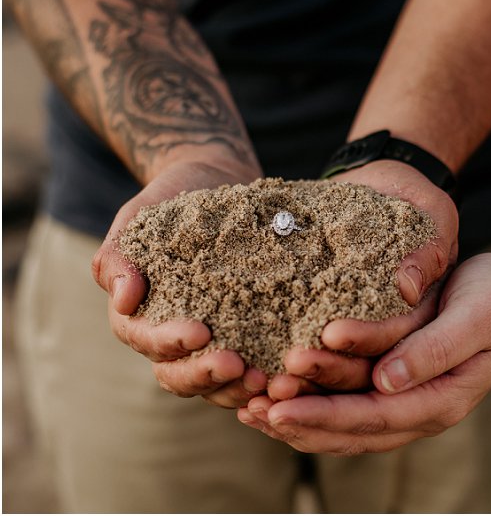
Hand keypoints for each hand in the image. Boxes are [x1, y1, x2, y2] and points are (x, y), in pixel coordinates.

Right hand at [92, 158, 267, 408]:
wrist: (214, 184)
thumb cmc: (169, 202)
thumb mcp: (139, 220)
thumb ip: (119, 257)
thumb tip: (124, 299)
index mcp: (140, 317)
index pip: (147, 340)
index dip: (171, 342)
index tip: (202, 332)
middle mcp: (172, 339)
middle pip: (179, 375)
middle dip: (206, 375)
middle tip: (238, 367)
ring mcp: (210, 344)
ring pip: (216, 384)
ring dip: (239, 388)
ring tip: (268, 382)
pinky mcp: (246, 338)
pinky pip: (251, 368)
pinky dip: (266, 379)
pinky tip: (288, 378)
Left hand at [241, 252, 490, 452]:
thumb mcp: (477, 318)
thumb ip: (436, 350)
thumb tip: (387, 381)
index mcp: (442, 399)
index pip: (374, 417)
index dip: (323, 415)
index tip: (277, 406)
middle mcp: (420, 408)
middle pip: (351, 430)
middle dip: (299, 422)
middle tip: (250, 410)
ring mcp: (407, 398)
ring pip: (345, 421)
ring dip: (299, 417)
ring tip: (250, 406)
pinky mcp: (394, 381)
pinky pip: (348, 399)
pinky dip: (313, 398)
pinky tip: (280, 388)